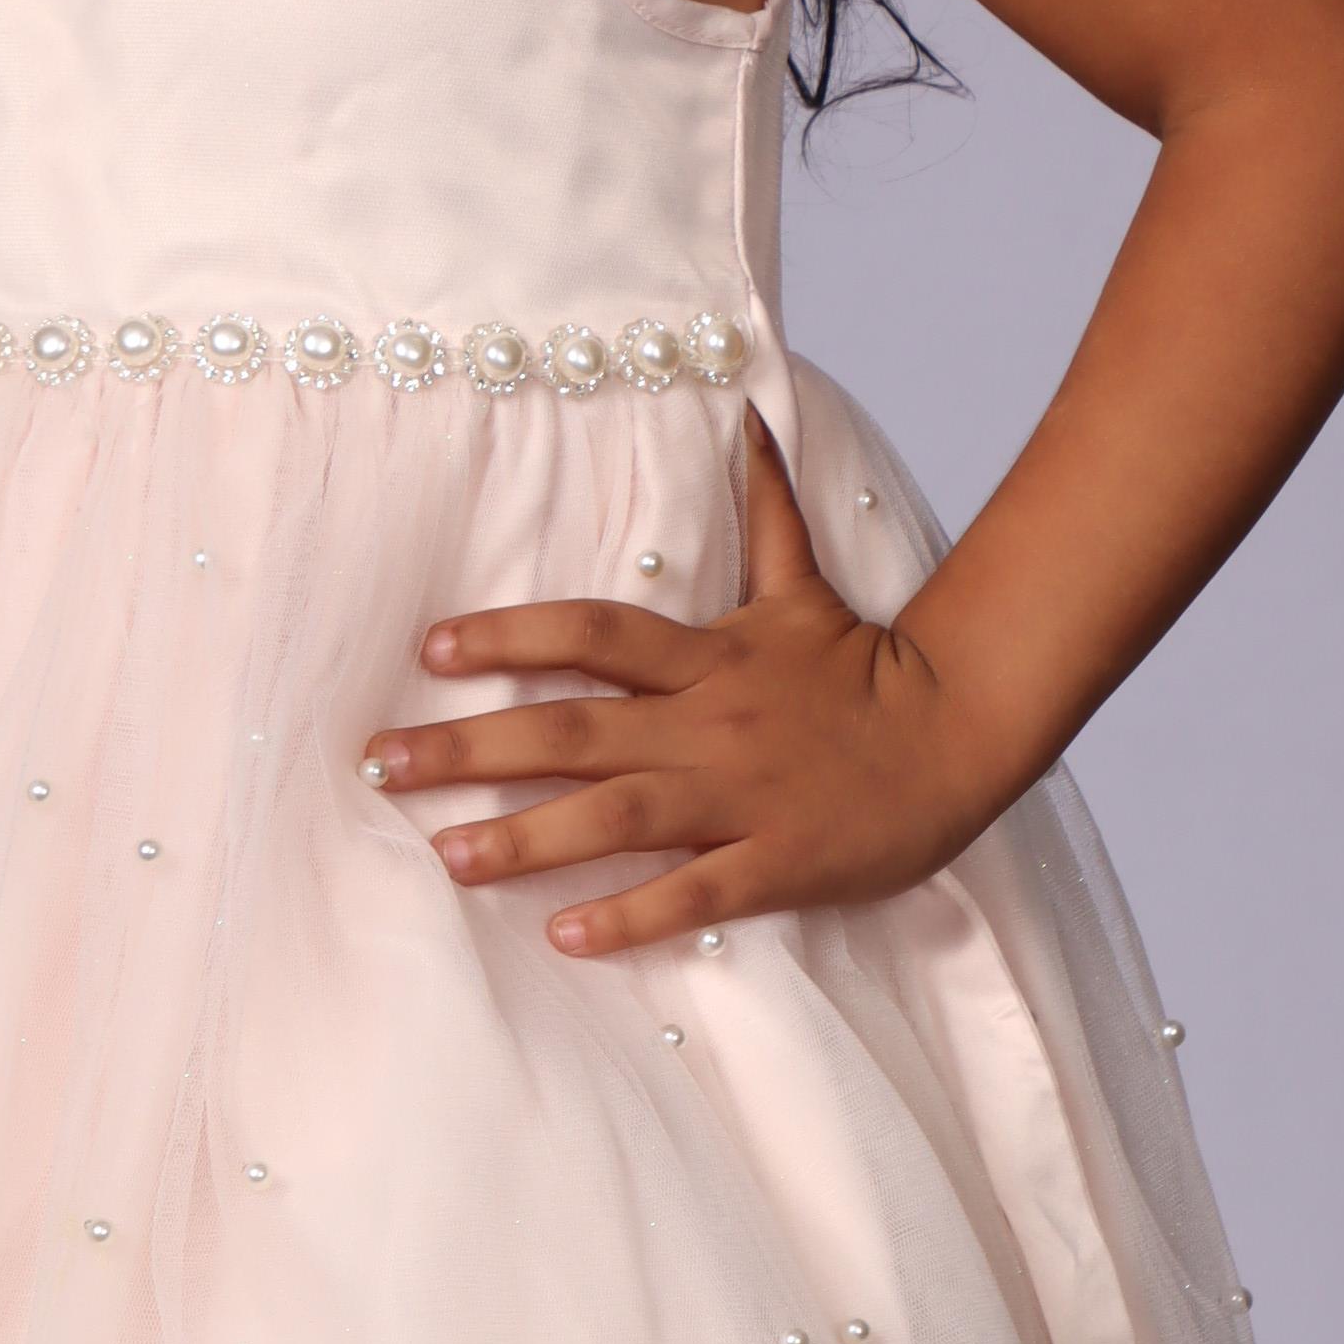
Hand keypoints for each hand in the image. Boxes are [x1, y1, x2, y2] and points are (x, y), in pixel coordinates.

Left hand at [360, 412, 1016, 953]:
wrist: (963, 731)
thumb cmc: (867, 666)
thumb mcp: (805, 582)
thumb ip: (765, 506)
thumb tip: (750, 410)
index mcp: (708, 654)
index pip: (591, 632)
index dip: (510, 635)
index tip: (429, 647)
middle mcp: (709, 720)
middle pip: (574, 728)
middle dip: (472, 746)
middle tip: (381, 764)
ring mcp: (742, 793)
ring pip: (619, 813)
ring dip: (529, 837)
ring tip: (445, 857)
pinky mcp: (779, 860)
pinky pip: (696, 890)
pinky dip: (631, 913)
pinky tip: (563, 934)